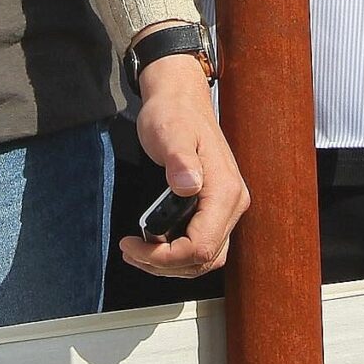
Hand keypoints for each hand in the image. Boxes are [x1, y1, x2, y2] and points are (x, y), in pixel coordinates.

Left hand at [120, 52, 248, 279]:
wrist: (180, 99)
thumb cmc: (174, 114)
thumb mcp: (169, 132)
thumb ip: (179, 160)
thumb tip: (188, 186)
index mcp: (225, 190)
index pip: (201, 246)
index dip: (166, 256)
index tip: (134, 245)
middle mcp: (232, 202)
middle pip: (204, 258)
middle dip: (164, 264)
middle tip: (131, 251)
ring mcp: (226, 207)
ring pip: (205, 258)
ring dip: (170, 263)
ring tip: (137, 251)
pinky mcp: (216, 208)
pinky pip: (202, 245)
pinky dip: (177, 253)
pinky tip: (153, 243)